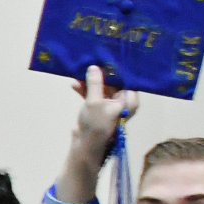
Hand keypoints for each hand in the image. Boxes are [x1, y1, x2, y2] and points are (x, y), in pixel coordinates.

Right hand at [53, 65, 137, 203]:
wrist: (85, 148)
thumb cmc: (95, 126)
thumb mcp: (94, 102)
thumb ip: (95, 83)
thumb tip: (94, 67)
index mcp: (129, 100)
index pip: (127, 79)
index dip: (118, 67)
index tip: (109, 54)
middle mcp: (123, 103)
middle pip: (113, 83)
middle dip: (101, 73)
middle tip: (91, 60)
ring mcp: (110, 107)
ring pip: (101, 89)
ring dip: (90, 82)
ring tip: (77, 71)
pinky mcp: (99, 111)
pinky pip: (94, 96)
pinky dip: (85, 91)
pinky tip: (74, 84)